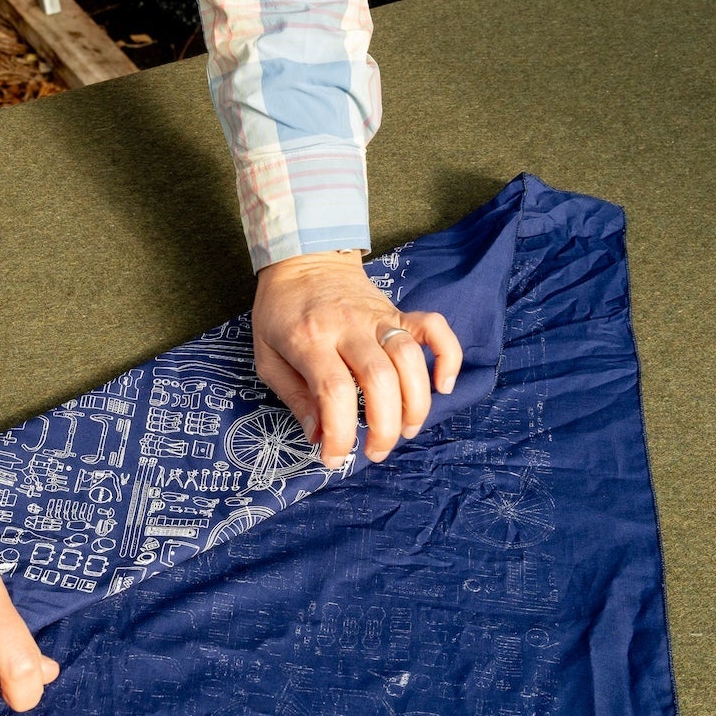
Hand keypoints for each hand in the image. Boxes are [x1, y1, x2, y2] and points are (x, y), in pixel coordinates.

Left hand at [253, 250, 463, 467]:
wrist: (303, 258)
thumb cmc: (280, 311)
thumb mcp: (267, 356)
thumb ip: (294, 396)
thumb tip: (319, 436)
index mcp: (309, 339)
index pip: (333, 392)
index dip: (339, 433)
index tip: (335, 458)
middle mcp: (348, 327)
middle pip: (379, 380)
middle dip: (384, 427)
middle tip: (376, 451)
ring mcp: (378, 317)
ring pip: (409, 359)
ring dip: (416, 403)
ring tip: (406, 431)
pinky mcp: (398, 311)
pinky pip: (435, 328)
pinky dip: (447, 357)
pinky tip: (442, 386)